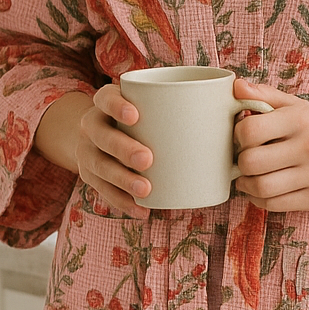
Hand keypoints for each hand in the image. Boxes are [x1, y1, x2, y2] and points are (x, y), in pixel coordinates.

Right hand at [35, 87, 151, 219]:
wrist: (95, 133)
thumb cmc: (133, 117)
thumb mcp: (142, 104)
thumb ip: (164, 107)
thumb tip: (221, 110)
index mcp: (104, 103)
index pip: (106, 98)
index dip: (117, 106)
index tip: (135, 115)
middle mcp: (91, 126)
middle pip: (102, 136)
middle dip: (123, 148)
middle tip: (147, 158)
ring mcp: (87, 152)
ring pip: (100, 167)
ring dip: (122, 180)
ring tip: (146, 190)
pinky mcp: (89, 176)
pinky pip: (103, 191)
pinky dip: (123, 202)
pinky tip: (142, 211)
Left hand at [232, 80, 308, 211]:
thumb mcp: (299, 108)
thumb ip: (266, 96)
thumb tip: (237, 87)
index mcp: (302, 119)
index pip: (250, 130)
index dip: (238, 135)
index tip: (244, 137)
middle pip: (251, 162)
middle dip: (241, 162)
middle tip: (245, 159)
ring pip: (261, 187)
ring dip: (247, 184)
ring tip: (250, 177)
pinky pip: (274, 205)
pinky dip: (260, 199)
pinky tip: (263, 189)